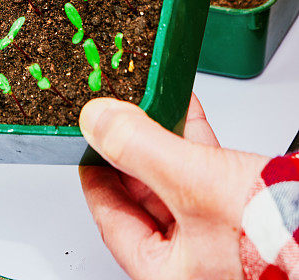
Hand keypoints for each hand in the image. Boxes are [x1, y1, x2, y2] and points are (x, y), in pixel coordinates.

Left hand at [79, 95, 266, 279]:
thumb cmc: (279, 240)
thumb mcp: (194, 183)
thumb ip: (140, 149)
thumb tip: (97, 123)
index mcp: (169, 271)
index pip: (112, 221)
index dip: (95, 177)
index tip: (86, 145)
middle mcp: (193, 258)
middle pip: (144, 197)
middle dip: (131, 149)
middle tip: (115, 117)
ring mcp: (219, 236)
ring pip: (175, 179)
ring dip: (162, 137)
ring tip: (149, 102)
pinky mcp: (244, 212)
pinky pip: (207, 169)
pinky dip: (194, 138)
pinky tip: (187, 109)